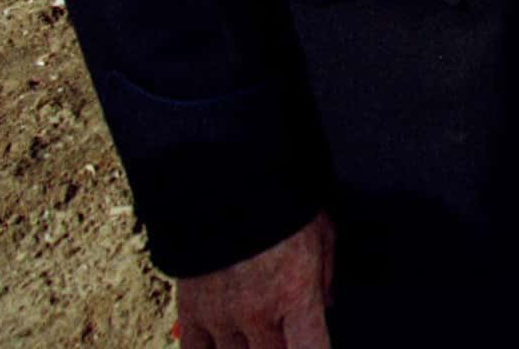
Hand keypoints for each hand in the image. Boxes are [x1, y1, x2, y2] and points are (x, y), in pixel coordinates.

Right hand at [175, 212, 333, 348]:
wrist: (223, 185)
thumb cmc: (278, 204)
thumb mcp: (321, 233)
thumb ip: (325, 275)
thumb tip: (327, 305)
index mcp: (296, 295)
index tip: (314, 347)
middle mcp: (259, 314)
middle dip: (280, 347)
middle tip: (281, 330)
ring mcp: (222, 317)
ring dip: (248, 347)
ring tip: (255, 330)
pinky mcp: (191, 312)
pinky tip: (223, 342)